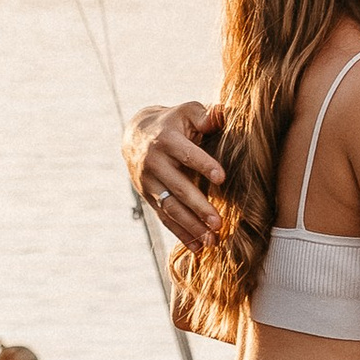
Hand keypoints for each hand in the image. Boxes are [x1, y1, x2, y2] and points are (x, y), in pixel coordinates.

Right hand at [126, 100, 222, 247]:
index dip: (204, 165)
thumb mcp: (187, 111)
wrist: (135, 134)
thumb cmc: (173, 122)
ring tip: (212, 240)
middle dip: (198, 206)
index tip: (222, 178)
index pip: (187, 154)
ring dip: (191, 226)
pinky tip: (197, 247)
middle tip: (219, 223)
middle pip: (178, 187)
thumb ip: (206, 115)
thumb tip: (224, 112)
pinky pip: (164, 218)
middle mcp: (154, 162)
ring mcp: (148, 182)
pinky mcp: (148, 197)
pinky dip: (180, 234)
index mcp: (166, 139)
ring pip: (170, 207)